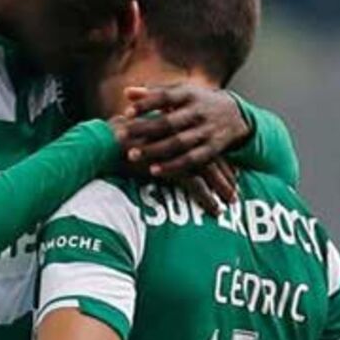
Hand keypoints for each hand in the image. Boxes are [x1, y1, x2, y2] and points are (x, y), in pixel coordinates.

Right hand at [117, 118, 239, 215]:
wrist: (103, 143)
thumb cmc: (117, 141)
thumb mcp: (140, 136)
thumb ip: (154, 143)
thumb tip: (157, 152)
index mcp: (177, 128)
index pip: (204, 145)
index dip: (218, 160)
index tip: (230, 171)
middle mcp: (181, 138)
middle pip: (212, 158)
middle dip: (226, 176)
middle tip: (236, 188)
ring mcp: (177, 152)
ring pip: (209, 172)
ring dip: (222, 188)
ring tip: (231, 202)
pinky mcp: (171, 167)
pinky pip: (195, 186)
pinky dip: (207, 198)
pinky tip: (215, 210)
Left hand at [119, 85, 250, 177]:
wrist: (236, 115)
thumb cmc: (199, 102)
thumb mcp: (182, 93)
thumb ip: (154, 93)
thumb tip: (127, 93)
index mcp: (189, 94)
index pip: (165, 97)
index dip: (146, 104)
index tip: (127, 112)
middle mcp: (198, 112)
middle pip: (168, 122)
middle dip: (143, 129)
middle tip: (120, 136)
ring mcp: (206, 131)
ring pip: (178, 143)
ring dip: (154, 150)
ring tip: (132, 155)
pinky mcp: (212, 149)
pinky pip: (191, 160)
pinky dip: (173, 166)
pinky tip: (154, 170)